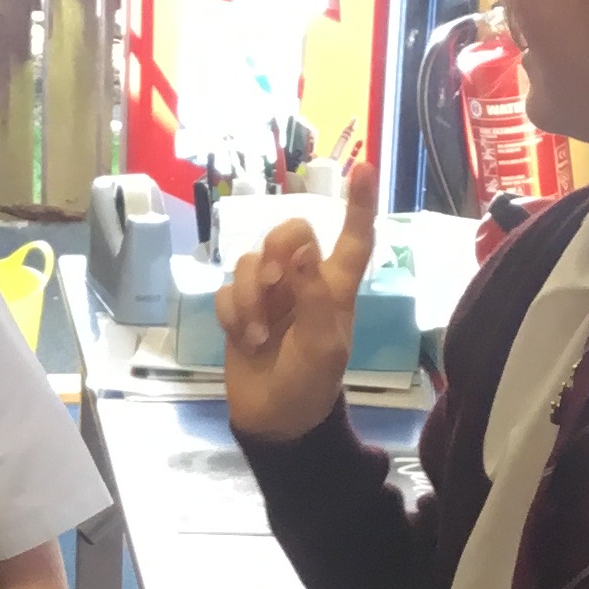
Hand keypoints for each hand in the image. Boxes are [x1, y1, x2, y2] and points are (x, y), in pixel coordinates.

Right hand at [215, 158, 376, 443]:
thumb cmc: (310, 385)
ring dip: (250, 297)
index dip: (359, 204)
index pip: (353, 238)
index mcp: (334, 287)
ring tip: (259, 335)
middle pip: (289, 234)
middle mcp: (302, 282)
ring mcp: (268, 295)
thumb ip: (315, 297)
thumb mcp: (322, 346)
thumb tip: (304, 250)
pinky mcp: (239, 311)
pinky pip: (226, 291)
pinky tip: (244, 339)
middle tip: (275, 283)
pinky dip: (233, 314)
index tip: (362, 169)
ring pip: (250, 262)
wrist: (275, 420)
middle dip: (277, 253)